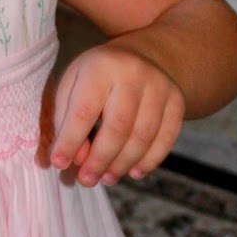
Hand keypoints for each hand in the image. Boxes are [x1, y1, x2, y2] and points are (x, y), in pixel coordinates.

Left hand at [49, 43, 184, 186]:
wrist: (138, 56)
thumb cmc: (95, 78)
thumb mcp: (71, 88)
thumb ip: (66, 122)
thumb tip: (75, 159)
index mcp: (100, 67)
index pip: (84, 111)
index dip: (70, 141)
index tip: (59, 163)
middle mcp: (133, 73)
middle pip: (117, 127)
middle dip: (100, 159)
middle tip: (87, 180)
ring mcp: (160, 86)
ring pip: (143, 136)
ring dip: (123, 164)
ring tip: (107, 178)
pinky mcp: (177, 101)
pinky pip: (166, 138)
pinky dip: (150, 160)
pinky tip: (133, 172)